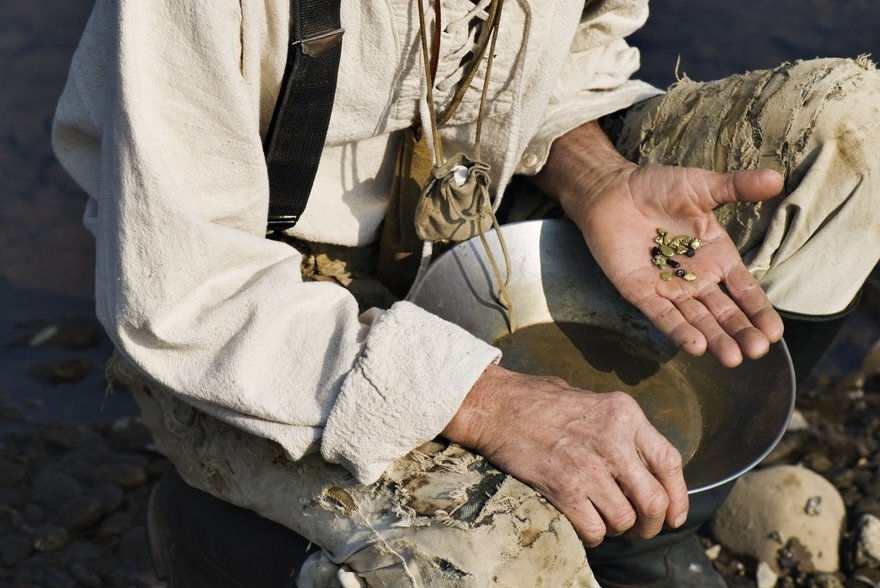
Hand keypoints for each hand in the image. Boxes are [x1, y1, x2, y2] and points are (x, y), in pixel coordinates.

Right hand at [443, 364, 688, 546]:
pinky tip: (582, 523)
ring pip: (624, 520)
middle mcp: (613, 440)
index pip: (670, 462)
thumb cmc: (538, 401)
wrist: (496, 406)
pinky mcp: (563, 488)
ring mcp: (588, 466)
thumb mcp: (592, 400)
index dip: (679, 497)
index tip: (675, 516)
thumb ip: (621, 430)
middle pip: (654, 501)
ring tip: (602, 519)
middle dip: (650, 524)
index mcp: (625, 414)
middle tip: (639, 528)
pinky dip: (592, 535)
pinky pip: (594, 530)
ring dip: (617, 529)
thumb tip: (644, 468)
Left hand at [536, 122, 784, 366]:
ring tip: (733, 358)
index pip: (744, 291)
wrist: (611, 190)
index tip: (776, 333)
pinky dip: (678, 331)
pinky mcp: (640, 291)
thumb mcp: (702, 187)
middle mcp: (696, 279)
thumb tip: (778, 178)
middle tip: (757, 351)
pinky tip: (696, 348)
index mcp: (717, 258)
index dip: (759, 311)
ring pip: (696, 319)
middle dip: (741, 332)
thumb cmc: (657, 188)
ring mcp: (668, 288)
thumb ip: (738, 187)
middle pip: (723, 312)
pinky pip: (662, 315)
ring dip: (714, 339)